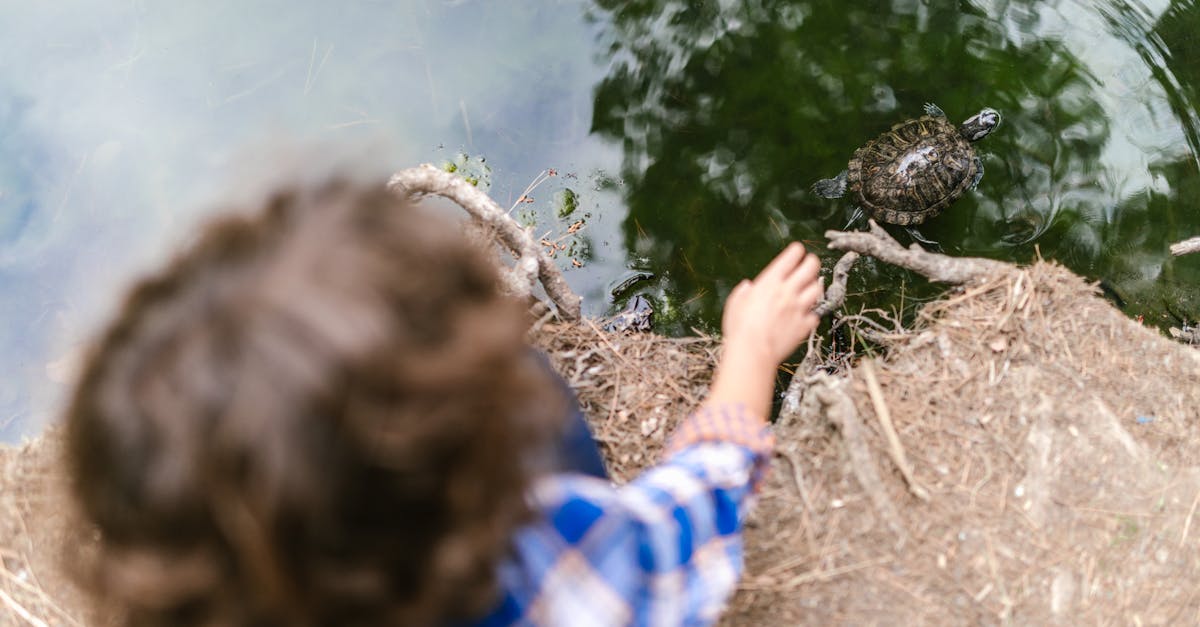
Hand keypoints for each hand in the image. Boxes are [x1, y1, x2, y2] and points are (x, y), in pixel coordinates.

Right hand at [721, 242, 822, 366]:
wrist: (753, 351)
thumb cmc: (740, 328)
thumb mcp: (735, 304)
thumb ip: (743, 293)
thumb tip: (747, 287)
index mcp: (770, 282)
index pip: (791, 257)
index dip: (796, 251)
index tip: (798, 251)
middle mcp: (788, 291)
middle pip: (811, 267)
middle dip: (812, 262)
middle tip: (810, 263)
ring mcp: (799, 308)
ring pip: (817, 289)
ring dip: (814, 287)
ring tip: (810, 289)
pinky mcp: (804, 325)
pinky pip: (814, 315)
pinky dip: (810, 314)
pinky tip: (804, 316)